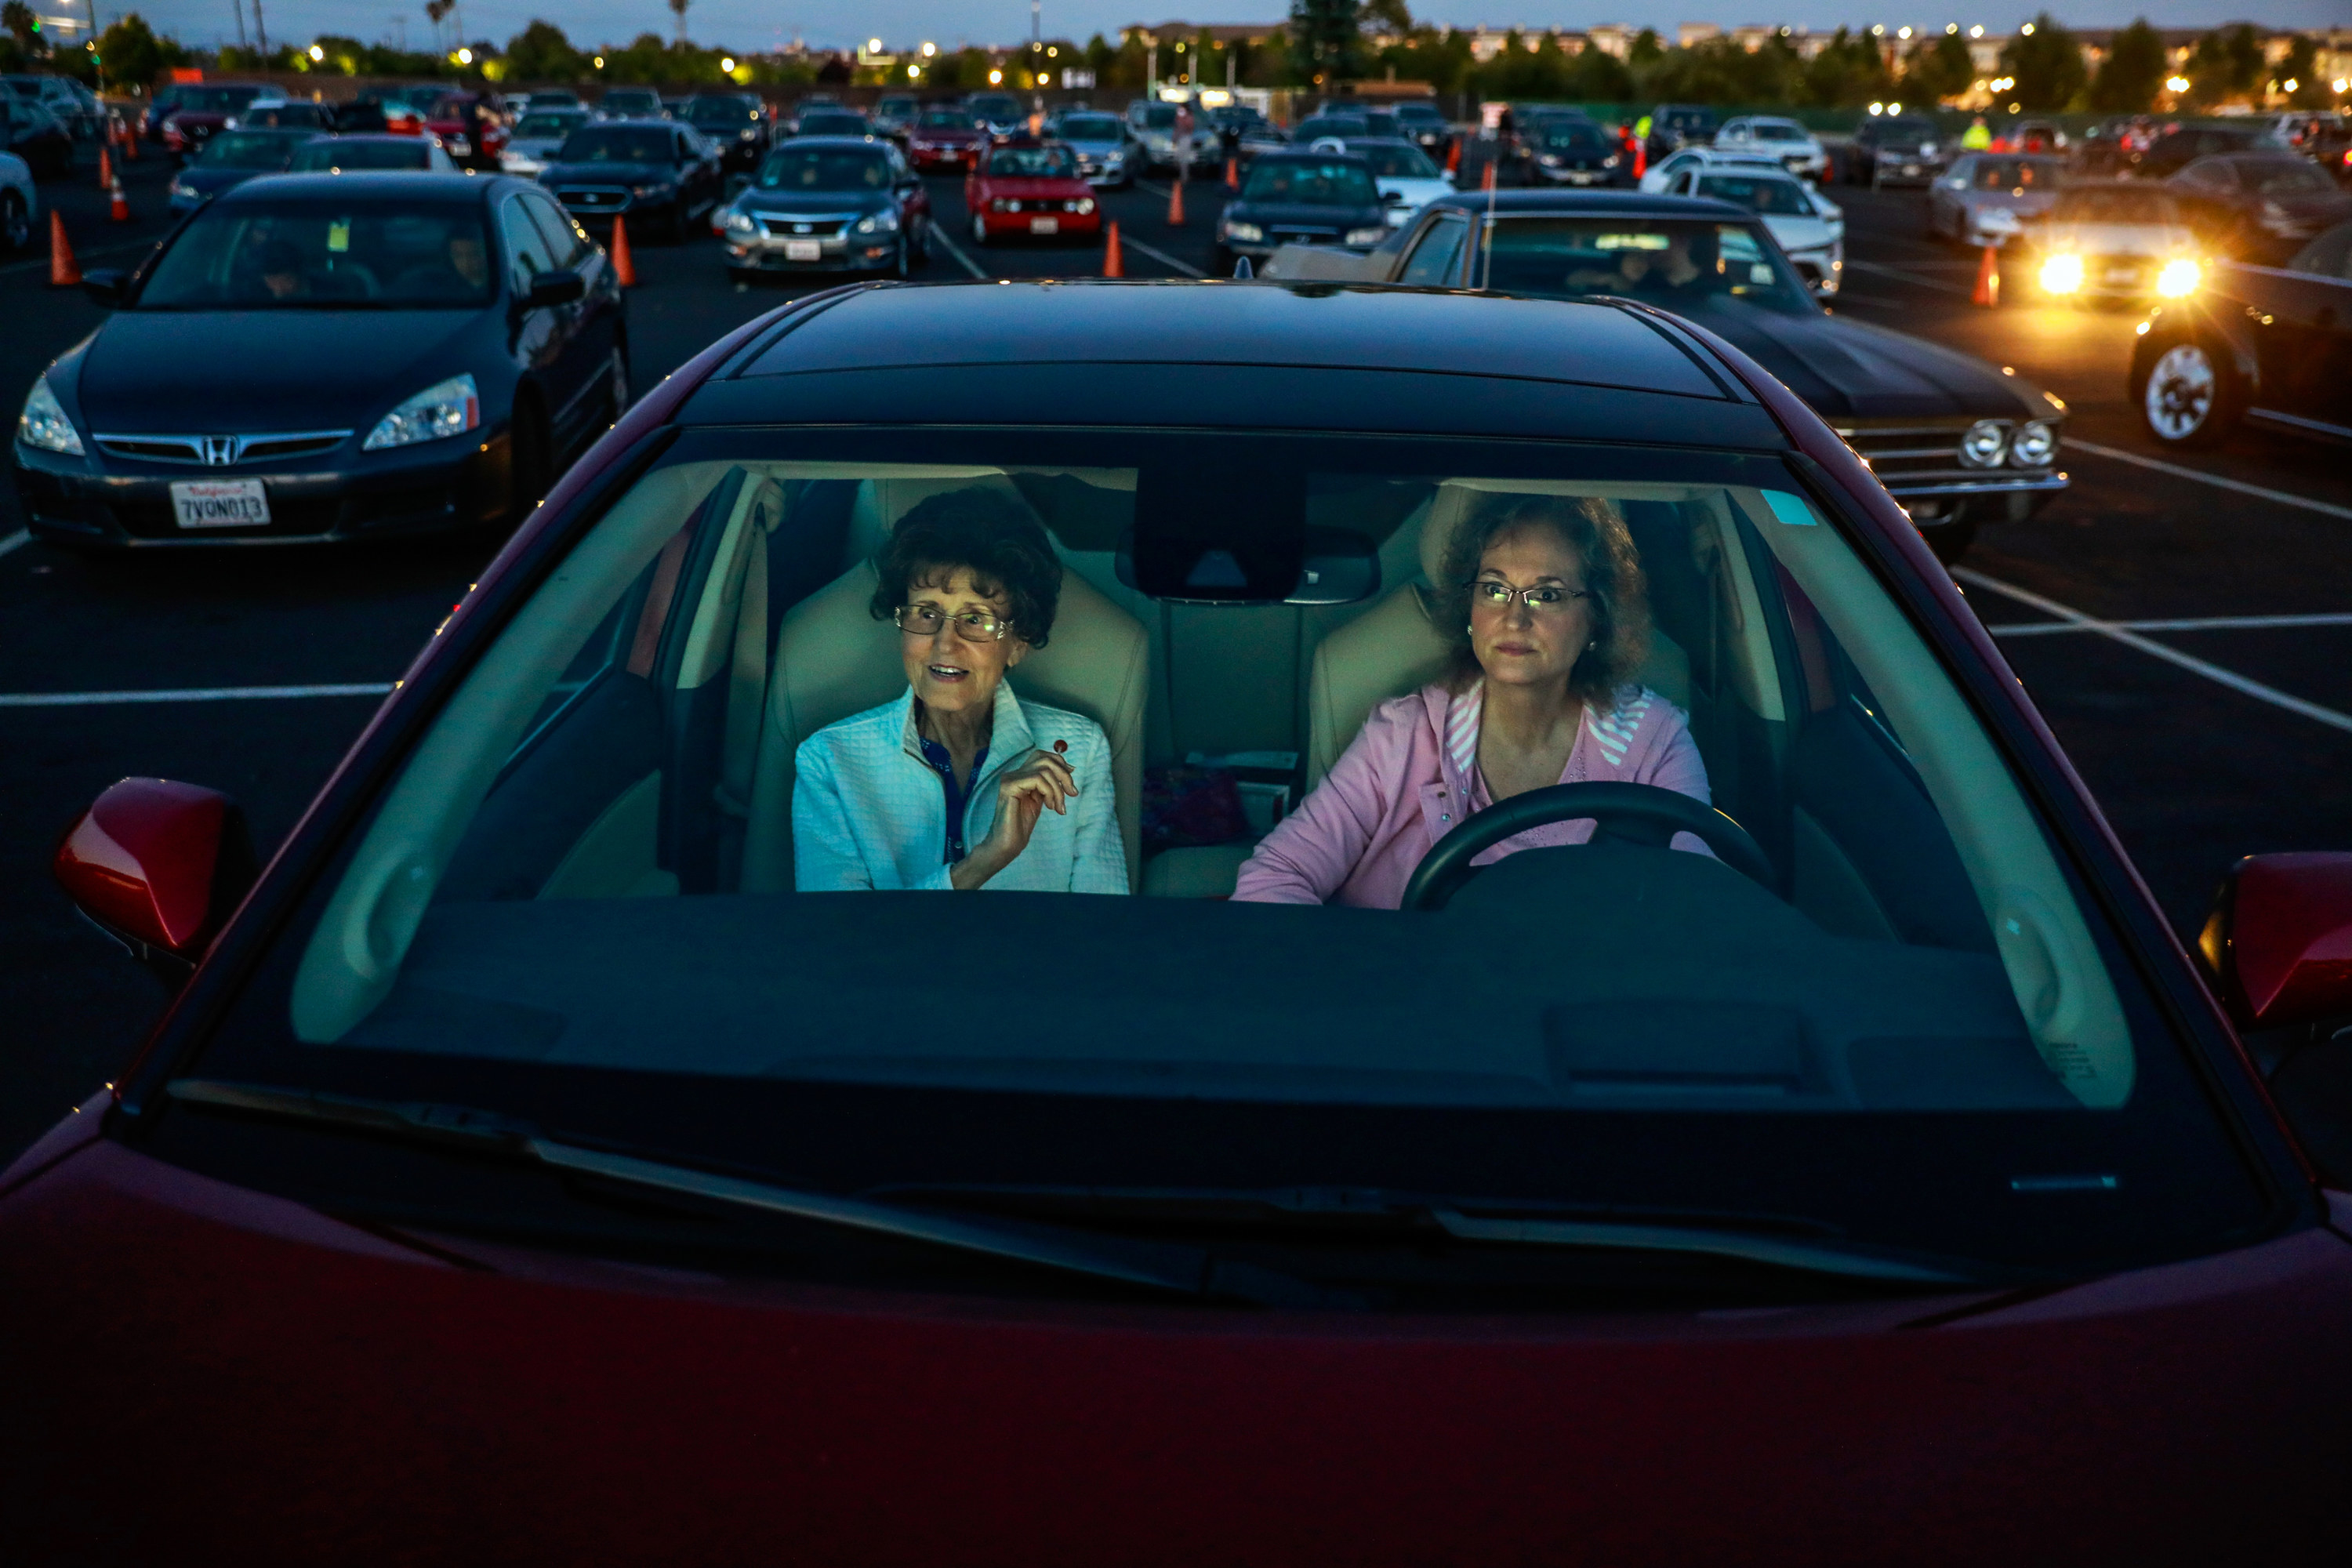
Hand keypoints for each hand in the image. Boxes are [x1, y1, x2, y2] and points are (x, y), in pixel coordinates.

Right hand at [950, 742, 1077, 890]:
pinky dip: (1049, 792)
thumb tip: (1069, 769)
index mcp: (1020, 775)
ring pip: (1044, 770)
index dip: (1060, 763)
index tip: (1071, 780)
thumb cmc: (1022, 825)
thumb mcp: (1041, 799)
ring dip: (1058, 789)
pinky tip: (1049, 807)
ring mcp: (1010, 778)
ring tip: (1058, 807)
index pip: (1042, 756)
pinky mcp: (1010, 786)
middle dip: (1064, 775)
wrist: (1007, 843)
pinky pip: (1038, 779)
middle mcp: (1013, 773)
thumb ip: (1050, 784)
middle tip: (1072, 793)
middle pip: (1045, 758)